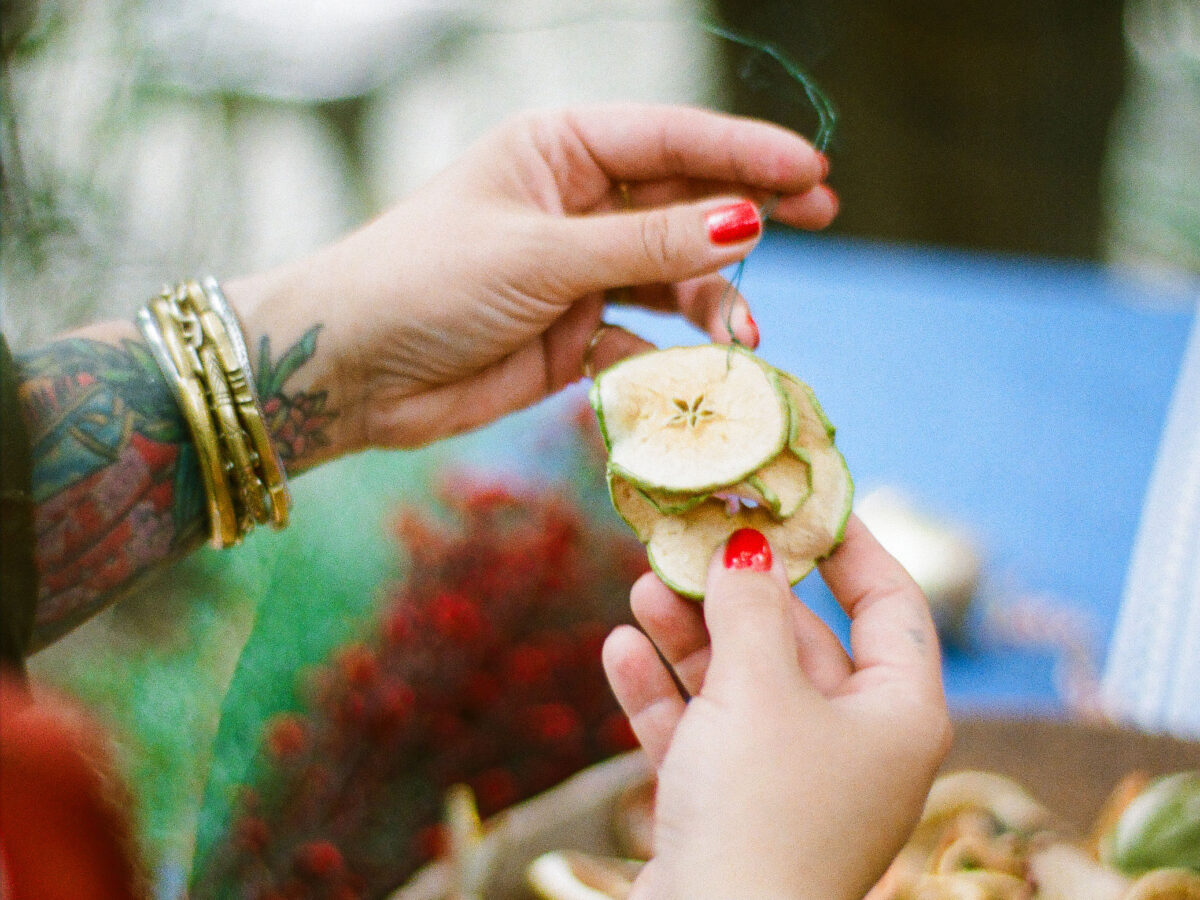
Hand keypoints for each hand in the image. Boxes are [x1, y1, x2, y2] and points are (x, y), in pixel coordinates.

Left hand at [226, 104, 834, 456]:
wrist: (353, 370)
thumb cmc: (425, 281)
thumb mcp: (541, 253)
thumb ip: (644, 243)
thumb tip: (747, 220)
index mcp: (558, 150)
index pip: (671, 137)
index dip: (745, 150)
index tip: (812, 169)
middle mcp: (576, 204)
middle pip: (685, 199)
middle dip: (750, 212)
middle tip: (823, 214)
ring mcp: (579, 271)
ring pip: (674, 274)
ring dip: (714, 300)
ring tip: (746, 333)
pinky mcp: (575, 336)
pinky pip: (645, 337)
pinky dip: (671, 355)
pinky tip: (692, 372)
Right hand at [602, 517, 951, 899]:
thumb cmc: (760, 809)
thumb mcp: (759, 689)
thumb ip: (751, 607)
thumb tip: (749, 545)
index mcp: (897, 714)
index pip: (891, 607)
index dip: (850, 547)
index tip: (803, 500)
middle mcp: (853, 744)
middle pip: (800, 641)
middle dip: (741, 591)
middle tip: (695, 538)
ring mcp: (792, 778)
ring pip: (743, 683)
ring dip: (691, 636)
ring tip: (644, 586)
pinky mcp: (735, 805)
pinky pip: (704, 731)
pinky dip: (666, 693)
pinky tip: (623, 649)